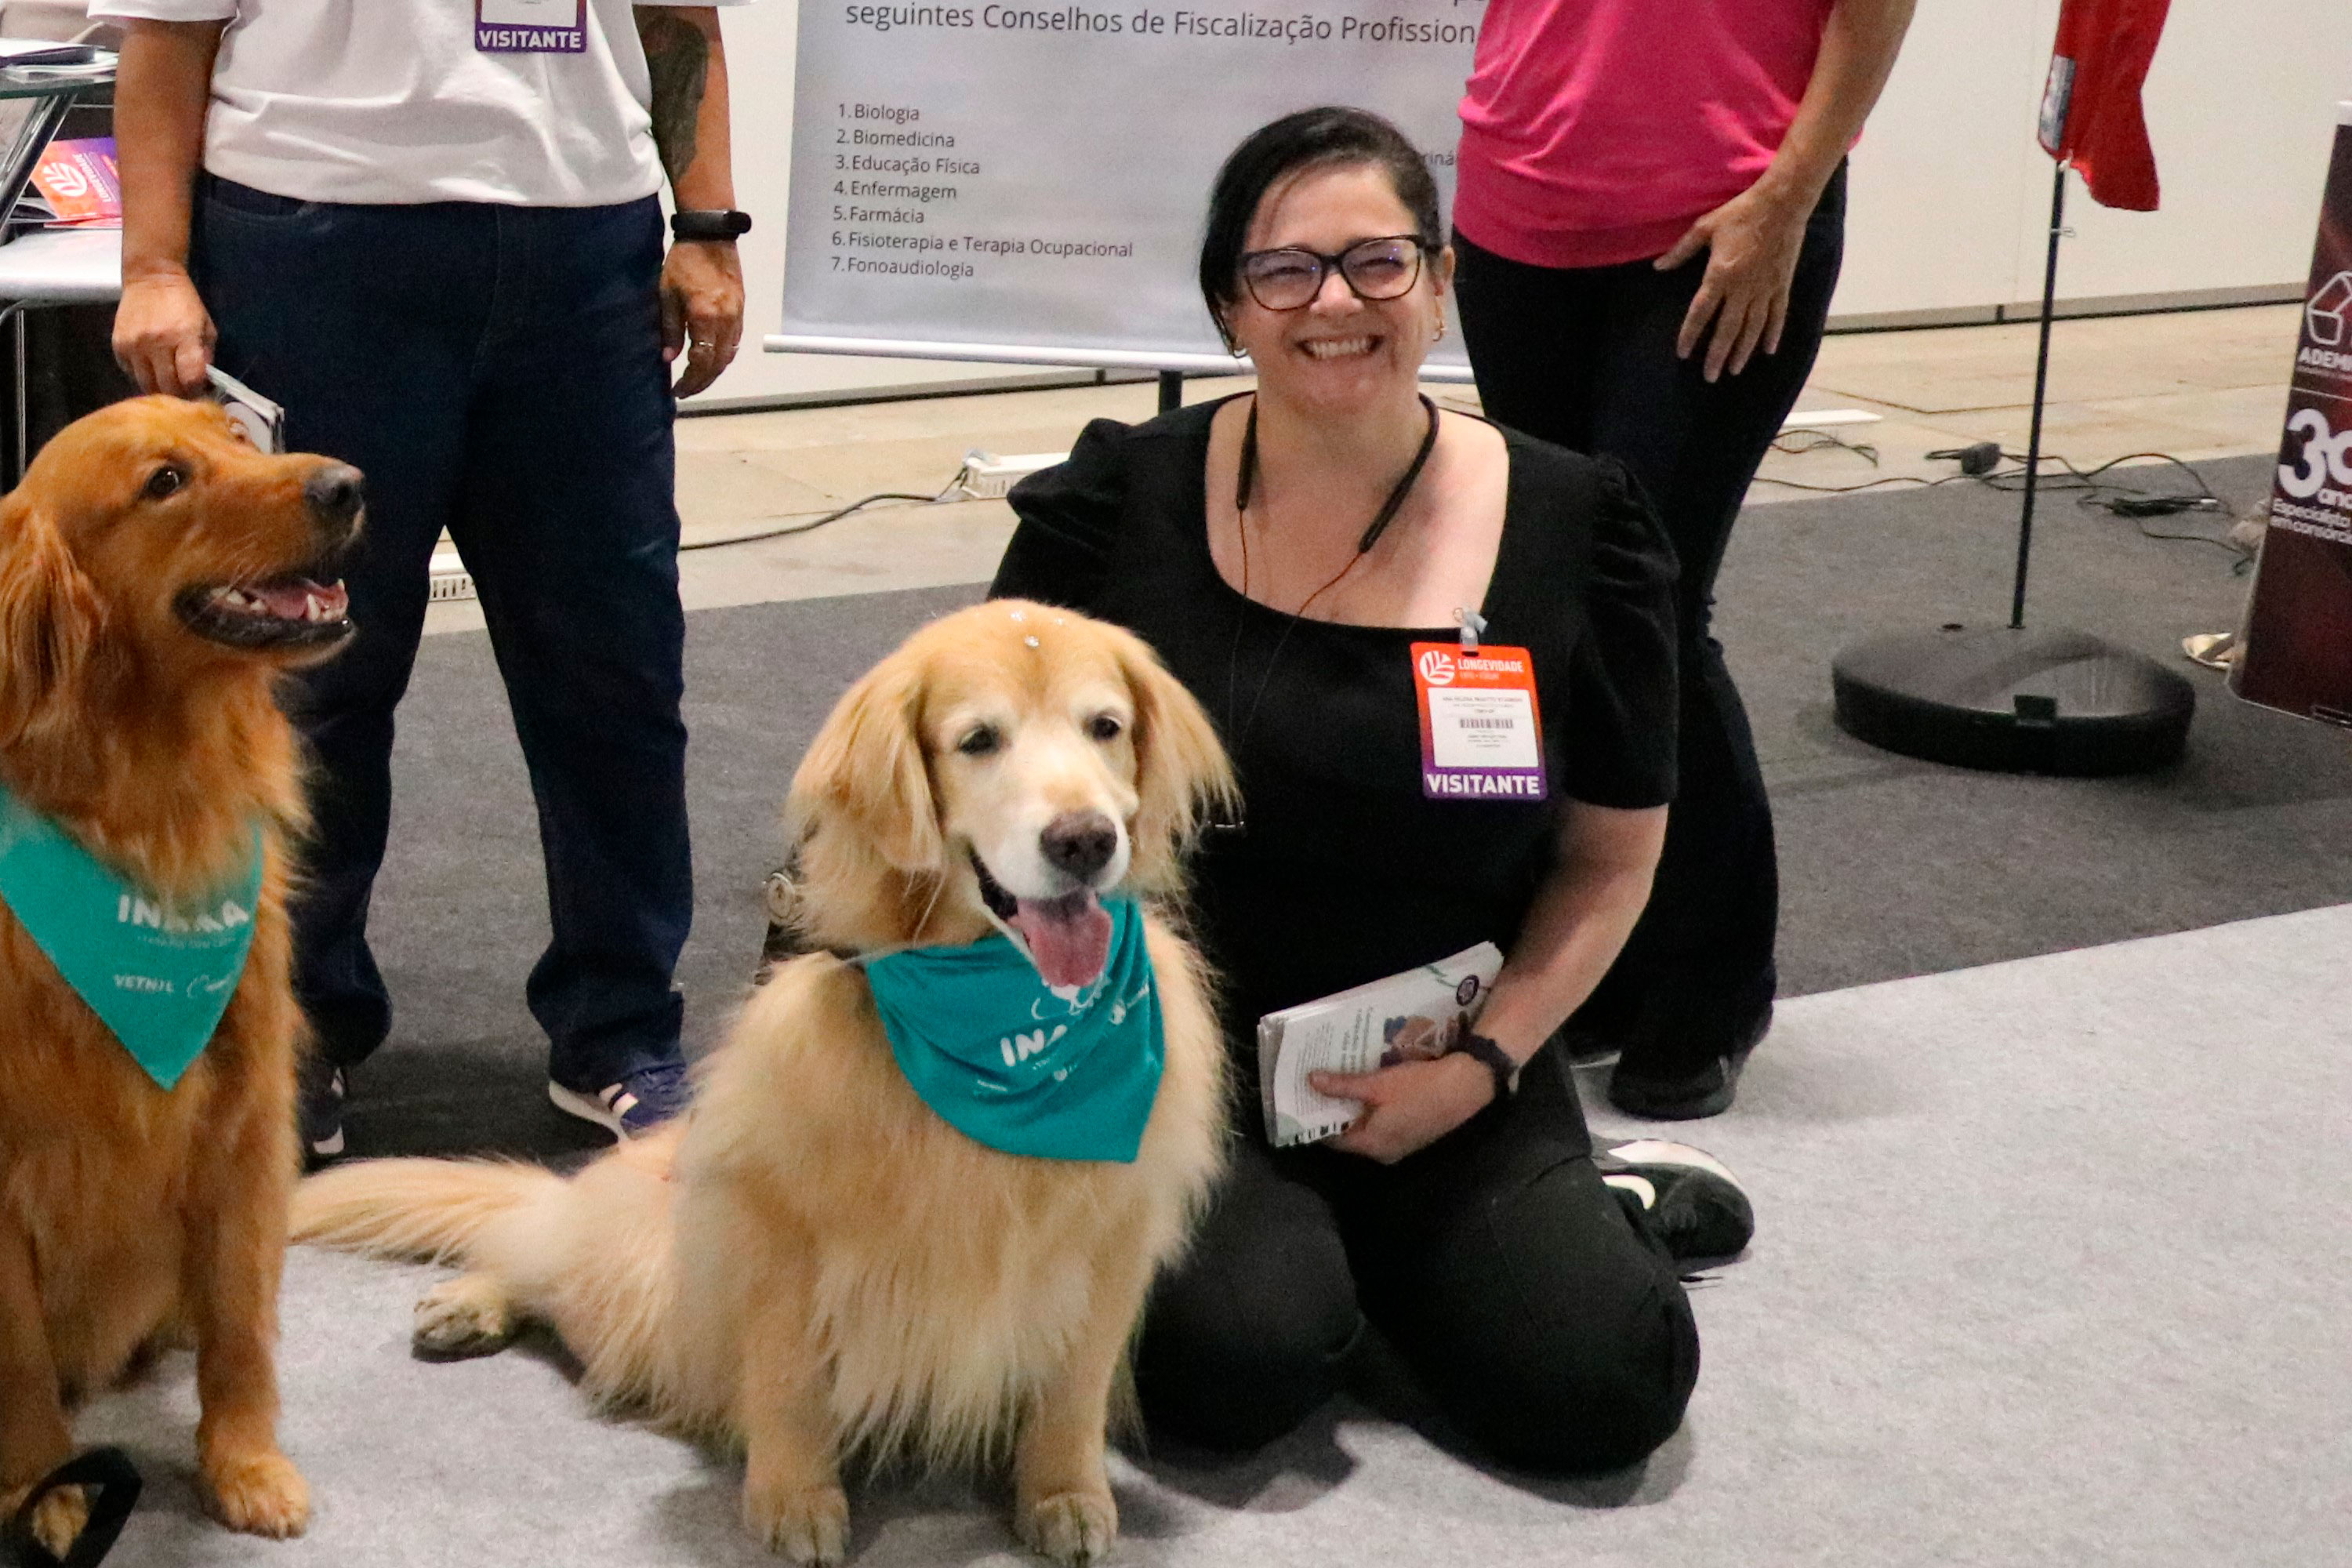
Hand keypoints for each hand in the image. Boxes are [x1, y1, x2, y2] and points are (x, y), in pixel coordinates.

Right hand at [113, 267, 214, 395]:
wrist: (151, 279)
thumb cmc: (184, 304)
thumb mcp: (205, 327)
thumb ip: (205, 356)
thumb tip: (204, 384)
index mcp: (183, 336)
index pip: (190, 378)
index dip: (197, 390)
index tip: (200, 390)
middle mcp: (156, 343)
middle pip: (167, 387)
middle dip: (179, 394)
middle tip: (185, 391)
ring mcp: (134, 345)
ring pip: (146, 385)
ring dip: (159, 388)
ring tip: (169, 382)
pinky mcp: (118, 346)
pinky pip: (131, 373)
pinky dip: (143, 375)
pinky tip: (152, 367)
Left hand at [660, 238, 744, 397]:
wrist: (711, 236)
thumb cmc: (684, 262)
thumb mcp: (667, 294)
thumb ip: (670, 329)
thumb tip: (669, 358)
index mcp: (705, 318)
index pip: (700, 361)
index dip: (690, 380)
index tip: (677, 390)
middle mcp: (725, 321)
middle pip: (718, 364)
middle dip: (702, 381)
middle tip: (686, 390)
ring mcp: (736, 316)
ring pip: (729, 355)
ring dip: (714, 371)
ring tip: (698, 379)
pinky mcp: (741, 310)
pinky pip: (734, 342)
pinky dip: (724, 356)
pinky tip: (712, 359)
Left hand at [1310, 1053, 1495, 1164]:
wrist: (1466, 1087)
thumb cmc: (1419, 1089)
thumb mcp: (1377, 1084)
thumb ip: (1343, 1086)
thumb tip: (1311, 1081)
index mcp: (1372, 1146)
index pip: (1333, 1139)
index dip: (1317, 1120)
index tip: (1303, 1100)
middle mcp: (1385, 1152)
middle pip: (1351, 1133)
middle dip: (1336, 1111)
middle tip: (1318, 1086)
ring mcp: (1401, 1144)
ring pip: (1368, 1127)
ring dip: (1356, 1108)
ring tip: (1339, 1082)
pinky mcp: (1414, 1132)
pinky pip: (1384, 1123)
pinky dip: (1374, 1109)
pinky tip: (1369, 1087)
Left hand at [1656, 180, 1811, 382]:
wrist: (1782, 202)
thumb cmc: (1740, 212)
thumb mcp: (1705, 228)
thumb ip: (1681, 251)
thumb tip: (1658, 267)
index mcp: (1720, 274)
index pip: (1701, 313)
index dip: (1690, 335)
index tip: (1683, 353)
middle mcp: (1743, 287)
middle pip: (1727, 329)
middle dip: (1717, 355)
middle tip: (1709, 377)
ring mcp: (1765, 288)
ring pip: (1752, 328)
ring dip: (1742, 351)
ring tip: (1733, 370)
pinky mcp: (1782, 284)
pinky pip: (1778, 315)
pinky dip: (1772, 334)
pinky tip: (1767, 350)